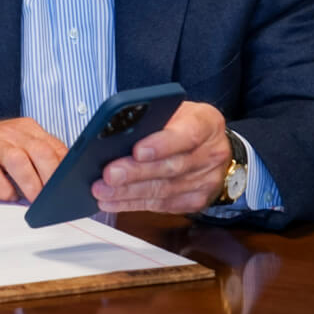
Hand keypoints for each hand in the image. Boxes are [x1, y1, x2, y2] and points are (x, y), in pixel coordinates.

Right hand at [0, 118, 66, 201]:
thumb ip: (39, 158)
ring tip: (34, 201)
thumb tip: (64, 182)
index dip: (67, 169)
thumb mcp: (17, 145)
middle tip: (54, 198)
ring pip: (17, 160)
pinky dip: (2, 187)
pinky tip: (6, 195)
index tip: (72, 187)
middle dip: (51, 177)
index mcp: (26, 129)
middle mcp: (10, 133)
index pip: (55, 147)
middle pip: (40, 151)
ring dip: (30, 183)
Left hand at [91, 101, 230, 213]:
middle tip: (109, 175)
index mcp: (206, 123)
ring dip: (128, 192)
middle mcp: (211, 153)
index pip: (187, 134)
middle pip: (171, 166)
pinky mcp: (195, 200)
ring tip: (102, 190)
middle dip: (136, 172)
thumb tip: (114, 132)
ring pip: (163, 189)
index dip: (162, 144)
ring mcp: (206, 180)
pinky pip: (161, 205)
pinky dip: (133, 203)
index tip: (137, 150)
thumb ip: (151, 118)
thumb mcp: (172, 109)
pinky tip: (112, 201)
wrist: (208, 145)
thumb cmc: (181, 122)